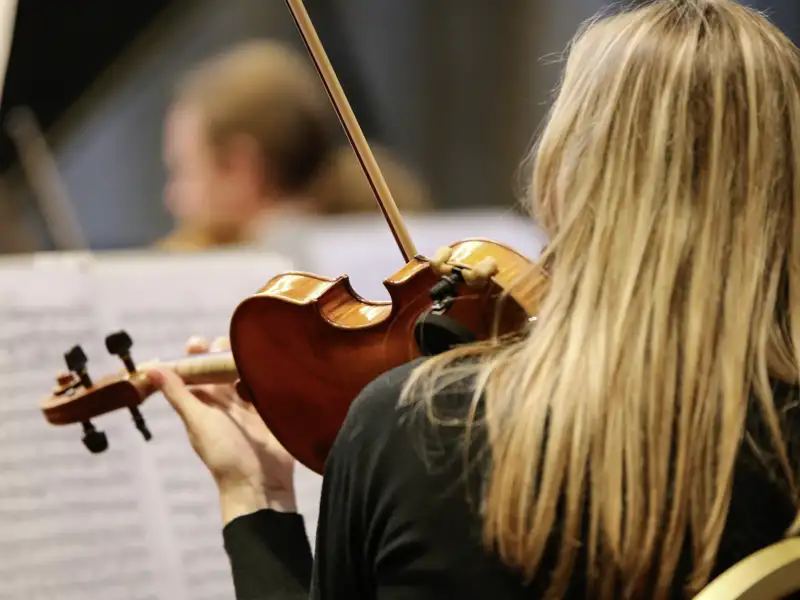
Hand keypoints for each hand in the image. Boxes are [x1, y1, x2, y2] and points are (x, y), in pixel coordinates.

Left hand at [147, 336, 295, 523]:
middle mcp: (225, 399)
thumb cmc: (223, 454)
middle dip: (224, 351)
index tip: (198, 343)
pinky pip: (268, 382)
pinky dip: (269, 371)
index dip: (195, 355)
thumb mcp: (198, 422)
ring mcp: (250, 402)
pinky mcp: (271, 406)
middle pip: (222, 366)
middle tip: (230, 344)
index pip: (196, 371)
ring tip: (252, 349)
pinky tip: (272, 359)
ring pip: (247, 370)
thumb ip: (178, 394)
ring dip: (248, 358)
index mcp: (204, 402)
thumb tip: (150, 368)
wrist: (261, 482)